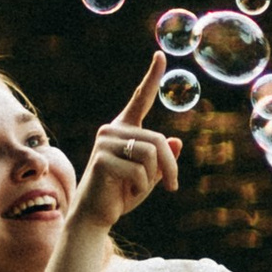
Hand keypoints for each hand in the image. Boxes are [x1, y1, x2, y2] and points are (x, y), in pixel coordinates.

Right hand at [71, 59, 181, 228]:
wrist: (95, 215)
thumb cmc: (122, 194)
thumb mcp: (149, 176)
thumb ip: (162, 159)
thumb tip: (176, 141)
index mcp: (124, 129)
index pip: (141, 99)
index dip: (152, 77)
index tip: (160, 56)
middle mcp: (112, 130)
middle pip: (158, 140)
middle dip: (170, 166)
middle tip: (173, 186)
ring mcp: (105, 143)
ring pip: (151, 154)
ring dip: (155, 178)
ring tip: (139, 189)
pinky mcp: (102, 159)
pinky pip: (139, 171)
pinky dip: (141, 187)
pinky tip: (125, 192)